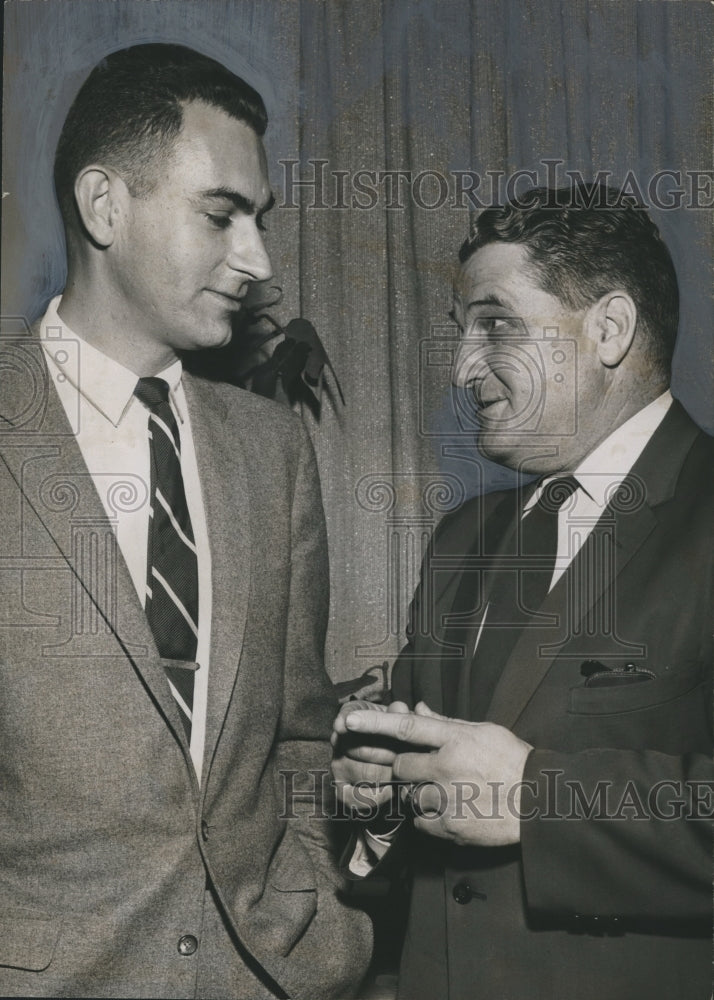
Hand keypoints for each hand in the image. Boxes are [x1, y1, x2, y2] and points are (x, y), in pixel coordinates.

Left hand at [343, 702, 532, 845]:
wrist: (542, 804)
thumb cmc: (515, 762)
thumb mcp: (485, 731)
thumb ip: (447, 722)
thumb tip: (417, 707)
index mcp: (456, 740)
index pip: (407, 727)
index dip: (375, 723)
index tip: (348, 720)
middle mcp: (447, 768)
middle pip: (402, 766)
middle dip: (409, 767)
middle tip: (432, 769)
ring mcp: (447, 800)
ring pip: (412, 795)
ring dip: (423, 793)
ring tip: (453, 792)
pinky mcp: (449, 828)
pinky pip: (421, 822)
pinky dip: (431, 818)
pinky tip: (454, 810)